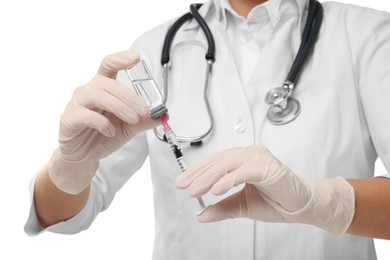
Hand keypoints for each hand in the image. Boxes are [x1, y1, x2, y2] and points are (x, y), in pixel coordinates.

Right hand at [48, 50, 159, 193]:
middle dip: (129, 96)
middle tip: (143, 110)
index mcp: (103, 87)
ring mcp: (77, 104)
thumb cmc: (104, 136)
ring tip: (132, 120)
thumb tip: (163, 114)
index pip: (108, 65)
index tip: (136, 57)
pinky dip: (102, 123)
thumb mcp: (129, 127)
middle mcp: (88, 91)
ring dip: (119, 107)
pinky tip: (111, 131)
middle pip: (108, 83)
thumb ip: (145, 120)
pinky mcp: (69, 119)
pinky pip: (86, 115)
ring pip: (98, 96)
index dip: (120, 58)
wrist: (85, 156)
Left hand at [176, 146, 354, 236]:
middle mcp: (250, 155)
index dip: (197, 172)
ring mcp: (259, 158)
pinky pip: (242, 172)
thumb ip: (221, 208)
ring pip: (227, 165)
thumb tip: (201, 214)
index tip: (183, 183)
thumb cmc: (276, 202)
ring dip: (208, 178)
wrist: (301, 207)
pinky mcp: (267, 166)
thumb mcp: (241, 206)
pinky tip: (215, 189)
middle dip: (198, 175)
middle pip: (218, 162)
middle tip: (184, 186)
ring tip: (195, 190)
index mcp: (243, 160)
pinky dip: (227, 180)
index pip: (215, 162)